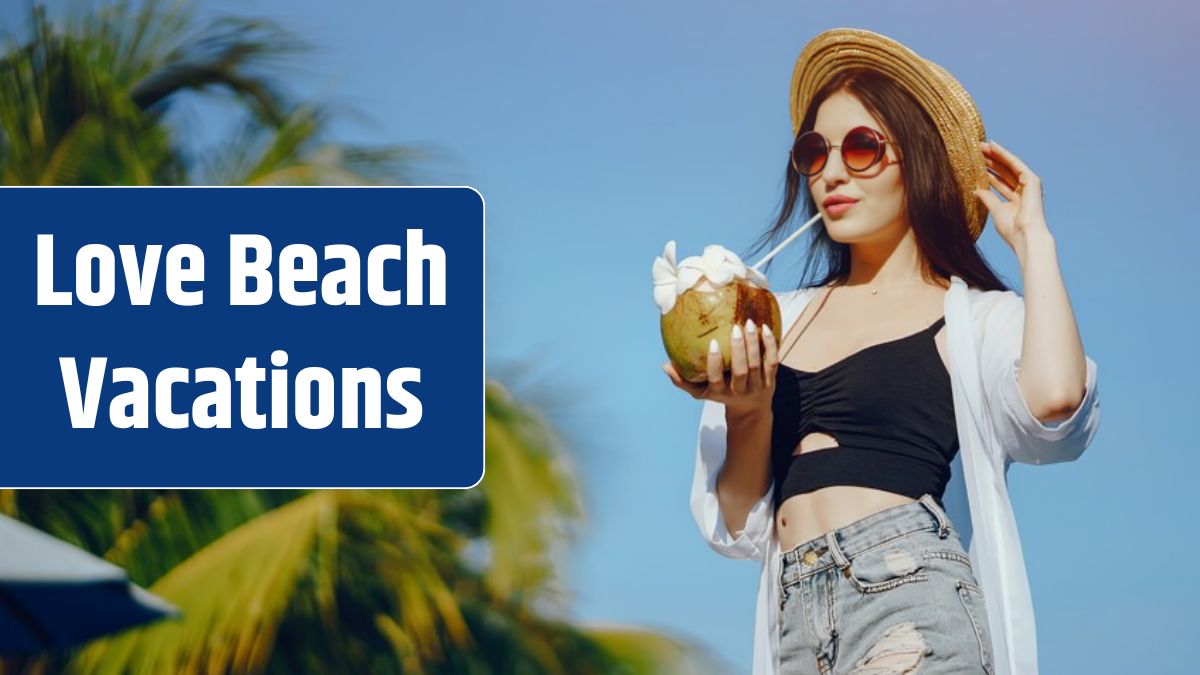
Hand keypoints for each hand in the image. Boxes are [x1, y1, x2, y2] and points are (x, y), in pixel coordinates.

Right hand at [661, 318, 778, 416]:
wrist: (751, 410)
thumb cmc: (721, 394)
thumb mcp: (701, 392)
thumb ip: (682, 380)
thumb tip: (665, 365)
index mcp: (721, 392)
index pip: (716, 379)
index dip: (715, 363)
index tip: (712, 344)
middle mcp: (740, 390)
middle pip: (741, 370)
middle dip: (739, 349)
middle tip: (735, 327)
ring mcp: (757, 386)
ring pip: (757, 364)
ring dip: (754, 344)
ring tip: (749, 323)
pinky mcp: (771, 380)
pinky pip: (772, 361)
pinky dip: (770, 345)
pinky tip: (765, 328)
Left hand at [973, 139, 1049, 252]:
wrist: (1025, 236)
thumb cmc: (1012, 230)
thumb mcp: (995, 210)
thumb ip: (987, 198)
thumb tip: (976, 189)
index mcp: (1016, 199)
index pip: (1000, 181)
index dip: (988, 171)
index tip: (974, 163)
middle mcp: (1024, 190)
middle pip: (1004, 171)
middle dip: (990, 160)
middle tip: (976, 150)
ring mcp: (1029, 184)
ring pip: (1009, 165)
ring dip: (996, 154)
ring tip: (981, 145)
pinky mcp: (1032, 180)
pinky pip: (1015, 163)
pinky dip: (1004, 154)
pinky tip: (993, 147)